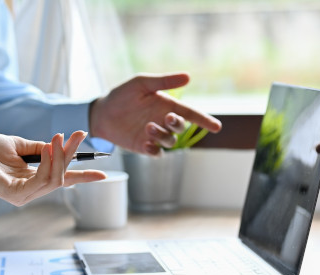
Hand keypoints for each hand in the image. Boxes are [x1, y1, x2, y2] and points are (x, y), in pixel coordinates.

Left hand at [0, 131, 105, 220]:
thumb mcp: (18, 144)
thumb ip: (39, 147)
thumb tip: (58, 144)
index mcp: (31, 178)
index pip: (62, 179)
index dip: (83, 176)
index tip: (104, 173)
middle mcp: (30, 190)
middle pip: (63, 176)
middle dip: (73, 154)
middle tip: (79, 133)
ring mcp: (24, 195)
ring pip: (55, 179)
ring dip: (61, 157)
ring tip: (58, 137)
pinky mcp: (17, 195)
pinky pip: (43, 180)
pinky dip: (50, 163)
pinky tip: (49, 147)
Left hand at [89, 73, 221, 154]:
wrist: (102, 111)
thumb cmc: (122, 94)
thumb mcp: (142, 83)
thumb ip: (164, 81)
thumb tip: (188, 77)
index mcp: (167, 105)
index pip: (190, 114)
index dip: (204, 120)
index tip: (216, 127)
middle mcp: (163, 121)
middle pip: (181, 127)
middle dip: (178, 124)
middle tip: (167, 118)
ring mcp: (154, 135)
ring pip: (169, 141)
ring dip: (163, 135)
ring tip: (148, 126)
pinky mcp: (143, 146)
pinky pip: (156, 153)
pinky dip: (154, 150)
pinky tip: (147, 144)